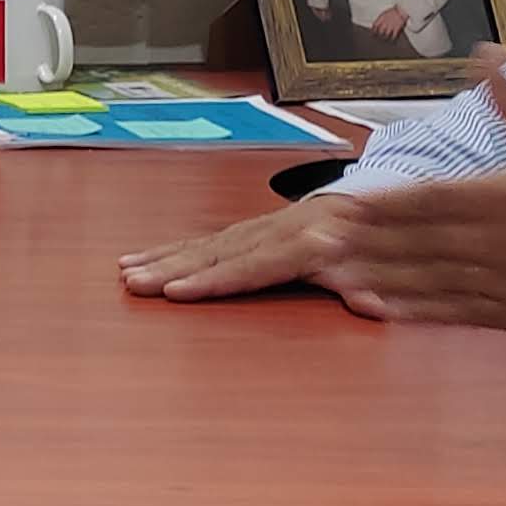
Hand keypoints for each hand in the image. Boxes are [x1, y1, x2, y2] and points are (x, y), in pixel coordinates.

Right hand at [119, 193, 350, 302]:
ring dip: (162, 258)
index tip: (177, 292)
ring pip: (205, 243)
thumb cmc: (370, 243)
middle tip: (135, 284)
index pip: (253, 266)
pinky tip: (142, 257)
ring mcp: (257, 227)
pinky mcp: (246, 230)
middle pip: (217, 253)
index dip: (214, 280)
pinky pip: (205, 239)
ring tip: (126, 272)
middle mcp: (275, 230)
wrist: (370, 201)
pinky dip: (172, 249)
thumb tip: (373, 305)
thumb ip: (368, 289)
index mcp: (307, 241)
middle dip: (172, 269)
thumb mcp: (378, 269)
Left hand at [306, 55, 505, 331]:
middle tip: (314, 239)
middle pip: (418, 241)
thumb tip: (488, 53)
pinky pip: (451, 313)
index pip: (432, 199)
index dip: (385, 203)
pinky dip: (411, 312)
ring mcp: (503, 282)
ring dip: (376, 276)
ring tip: (328, 274)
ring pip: (427, 280)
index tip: (345, 201)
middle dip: (364, 240)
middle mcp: (498, 242)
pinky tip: (374, 309)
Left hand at [369, 5, 408, 40]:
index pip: (375, 25)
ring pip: (386, 35)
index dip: (373, 30)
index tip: (372, 33)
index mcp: (381, 18)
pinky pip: (393, 35)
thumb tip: (375, 25)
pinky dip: (392, 39)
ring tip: (384, 40)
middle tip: (377, 38)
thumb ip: (380, 19)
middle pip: (380, 31)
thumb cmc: (393, 10)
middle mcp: (385, 23)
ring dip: (384, 38)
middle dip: (378, 35)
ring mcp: (391, 26)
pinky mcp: (396, 28)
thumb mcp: (384, 13)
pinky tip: (392, 41)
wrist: (402, 9)